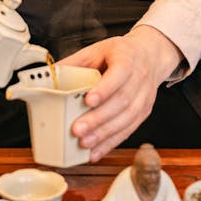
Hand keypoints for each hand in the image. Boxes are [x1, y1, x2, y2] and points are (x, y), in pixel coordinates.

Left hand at [66, 25, 182, 161]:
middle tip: (77, 129)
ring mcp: (144, 97)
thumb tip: (49, 75)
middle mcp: (140, 78)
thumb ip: (76, 62)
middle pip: (122, 101)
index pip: (119, 73)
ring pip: (127, 119)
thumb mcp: (98, 49)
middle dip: (99, 118)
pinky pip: (128, 130)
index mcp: (127, 58)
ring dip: (104, 134)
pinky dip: (111, 143)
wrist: (150, 56)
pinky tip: (96, 151)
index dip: (105, 89)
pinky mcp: (143, 112)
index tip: (88, 100)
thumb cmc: (121, 53)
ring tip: (84, 143)